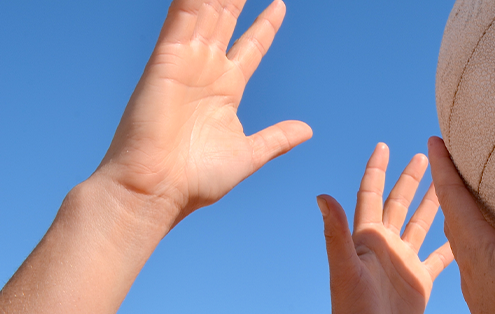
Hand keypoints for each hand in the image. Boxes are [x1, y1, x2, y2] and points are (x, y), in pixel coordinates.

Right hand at [94, 0, 311, 225]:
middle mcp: (207, 71)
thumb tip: (307, 130)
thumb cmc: (195, 181)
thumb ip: (276, 138)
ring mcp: (186, 63)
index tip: (281, 4)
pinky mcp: (166, 60)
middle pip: (228, 20)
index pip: (251, 46)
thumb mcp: (249, 154)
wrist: (156, 191)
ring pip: (207, 11)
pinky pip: (181, 17)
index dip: (265, 25)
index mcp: (226, 91)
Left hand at [316, 143, 453, 313]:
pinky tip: (463, 230)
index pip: (371, 195)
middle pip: (399, 203)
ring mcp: (404, 262)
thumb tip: (321, 195)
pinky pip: (439, 256)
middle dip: (410, 178)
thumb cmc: (353, 310)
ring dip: (433, 203)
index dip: (376, 170)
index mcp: (367, 238)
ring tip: (447, 181)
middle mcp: (386, 246)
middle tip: (424, 154)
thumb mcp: (345, 269)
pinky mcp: (420, 280)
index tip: (383, 146)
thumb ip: (336, 233)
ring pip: (421, 224)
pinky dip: (451, 242)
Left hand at [429, 131, 494, 313]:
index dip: (442, 166)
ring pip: (470, 234)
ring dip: (471, 207)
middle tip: (450, 155)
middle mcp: (472, 264)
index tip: (435, 137)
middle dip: (448, 183)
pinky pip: (492, 255)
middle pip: (451, 214)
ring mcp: (485, 282)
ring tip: (479, 186)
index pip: (448, 198)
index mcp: (471, 250)